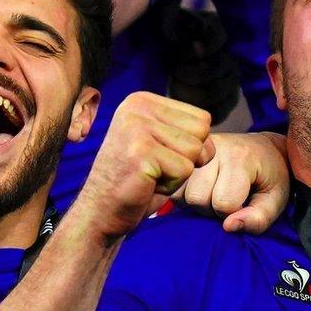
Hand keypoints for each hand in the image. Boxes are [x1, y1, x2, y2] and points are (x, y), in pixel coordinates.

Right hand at [74, 93, 215, 242]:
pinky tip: (147, 184)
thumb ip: (184, 130)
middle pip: (201, 132)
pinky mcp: (140, 152)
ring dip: (178, 173)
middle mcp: (136, 107)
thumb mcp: (159, 143)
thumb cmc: (137, 180)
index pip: (202, 118)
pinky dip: (171, 185)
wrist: (101, 210)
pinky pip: (185, 170)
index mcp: (142, 100)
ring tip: (150, 175)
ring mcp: (136, 127)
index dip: (191, 145)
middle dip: (187, 158)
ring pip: (195, 151)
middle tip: (155, 167)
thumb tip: (210, 134)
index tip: (159, 155)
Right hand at [175, 131, 288, 233]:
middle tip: (226, 200)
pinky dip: (183, 193)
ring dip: (195, 202)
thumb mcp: (276, 200)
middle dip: (211, 208)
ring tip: (212, 193)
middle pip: (196, 198)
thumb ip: (258, 219)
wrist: (262, 148)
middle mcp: (213, 149)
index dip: (233, 213)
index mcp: (240, 158)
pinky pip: (171, 185)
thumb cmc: (271, 177)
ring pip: (179, 192)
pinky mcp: (183, 152)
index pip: (223, 202)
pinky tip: (199, 188)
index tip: (243, 204)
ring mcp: (194, 149)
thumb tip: (228, 227)